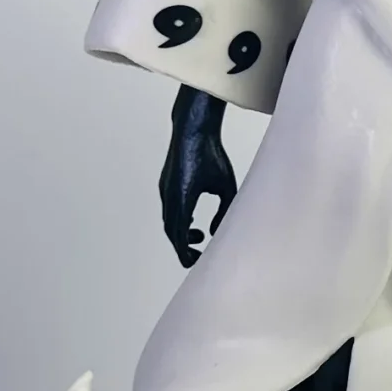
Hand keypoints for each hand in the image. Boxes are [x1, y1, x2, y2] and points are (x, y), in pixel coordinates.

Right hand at [159, 86, 235, 267]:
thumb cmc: (211, 154)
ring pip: (169, 221)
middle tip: (200, 254)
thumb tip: (216, 232)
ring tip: (200, 236)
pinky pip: (169, 210)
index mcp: (182, 198)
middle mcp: (169, 196)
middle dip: (184, 247)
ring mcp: (164, 190)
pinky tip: (192, 222)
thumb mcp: (227, 185)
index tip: (198, 261)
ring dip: (181, 233)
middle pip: (171, 233)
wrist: (192, 129)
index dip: (186, 254)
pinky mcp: (165, 184)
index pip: (179, 237)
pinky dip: (178, 221)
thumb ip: (224, 211)